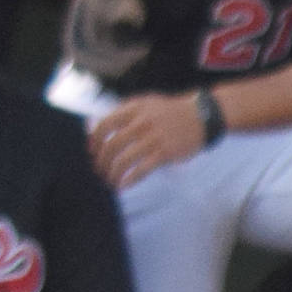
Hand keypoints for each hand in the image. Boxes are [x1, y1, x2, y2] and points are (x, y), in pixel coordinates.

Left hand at [88, 92, 206, 187]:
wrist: (203, 116)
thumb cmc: (167, 113)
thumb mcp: (144, 105)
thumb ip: (119, 114)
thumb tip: (88, 129)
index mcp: (134, 109)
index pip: (104, 125)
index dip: (94, 141)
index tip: (92, 152)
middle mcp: (142, 122)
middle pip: (111, 146)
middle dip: (101, 162)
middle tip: (99, 171)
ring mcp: (154, 138)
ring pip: (123, 160)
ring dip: (112, 174)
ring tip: (110, 181)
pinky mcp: (166, 153)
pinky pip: (141, 170)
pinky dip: (129, 180)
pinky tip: (122, 186)